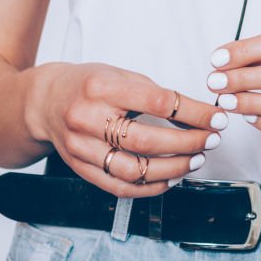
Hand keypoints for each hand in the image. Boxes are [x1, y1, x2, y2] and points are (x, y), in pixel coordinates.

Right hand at [27, 63, 227, 196]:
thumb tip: (194, 114)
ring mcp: (81, 147)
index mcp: (102, 87)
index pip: (157, 102)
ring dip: (173, 169)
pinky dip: (150, 187)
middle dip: (187, 144)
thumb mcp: (118, 73)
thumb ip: (151, 92)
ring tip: (196, 160)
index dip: (193, 113)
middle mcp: (88, 118)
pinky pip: (120, 187)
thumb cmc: (87, 84)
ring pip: (134, 169)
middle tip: (211, 141)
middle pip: (145, 140)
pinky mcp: (80, 168)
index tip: (216, 118)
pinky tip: (171, 179)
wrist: (44, 102)